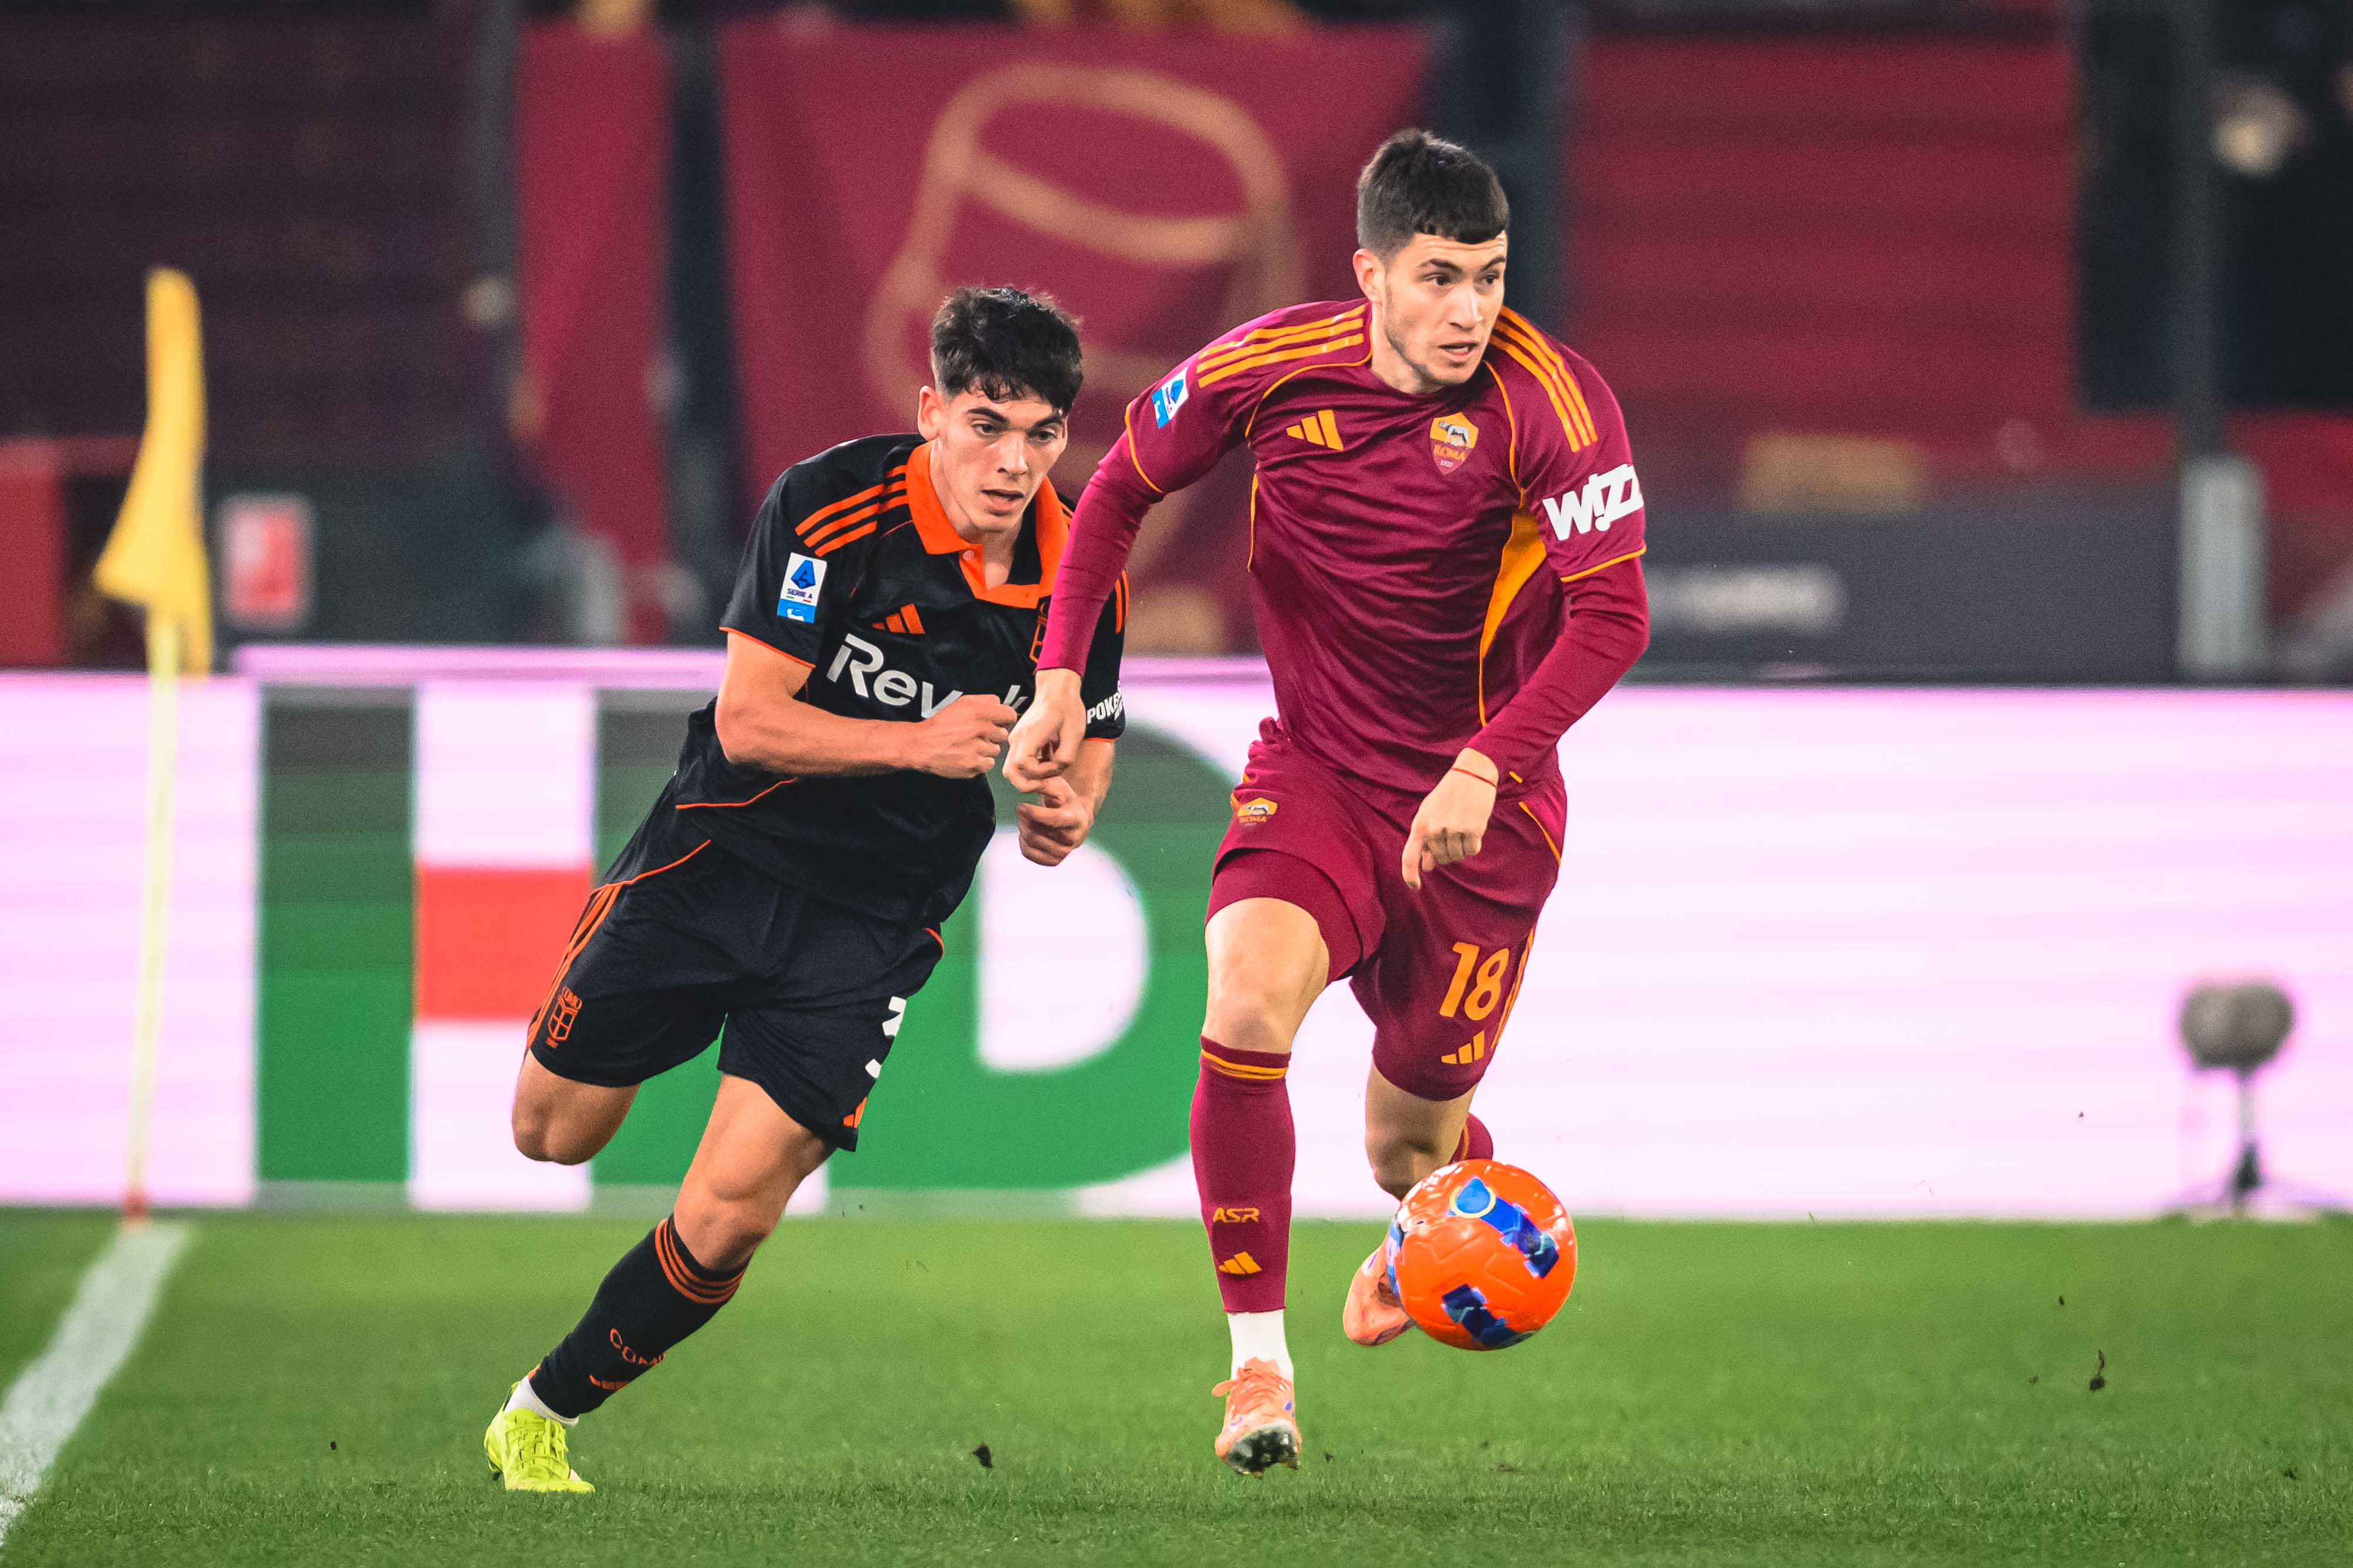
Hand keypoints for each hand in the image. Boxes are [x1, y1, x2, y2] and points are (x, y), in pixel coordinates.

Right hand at [905, 693, 1016, 778]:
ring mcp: (977, 749)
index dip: (1003, 720)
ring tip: (968, 745)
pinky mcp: (973, 766)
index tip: (997, 722)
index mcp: (979, 712)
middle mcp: (980, 730)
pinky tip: (967, 756)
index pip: (1010, 716)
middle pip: (1003, 735)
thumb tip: (1001, 704)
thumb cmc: (941, 724)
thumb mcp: (962, 703)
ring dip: (985, 749)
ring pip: (995, 750)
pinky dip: (980, 762)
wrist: (921, 745)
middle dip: (992, 735)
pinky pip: (988, 764)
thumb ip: (986, 701)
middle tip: (976, 735)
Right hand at [1004, 668, 1085, 790]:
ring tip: (1050, 769)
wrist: (1057, 691)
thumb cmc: (1067, 709)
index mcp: (1030, 735)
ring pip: (1012, 770)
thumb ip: (1066, 758)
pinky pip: (1019, 762)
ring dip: (1030, 777)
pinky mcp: (1019, 741)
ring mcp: (1015, 740)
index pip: (1023, 765)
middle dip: (1028, 784)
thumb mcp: (1075, 734)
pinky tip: (1048, 759)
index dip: (1041, 773)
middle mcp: (1018, 738)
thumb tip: (1056, 771)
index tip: (1057, 766)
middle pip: (1010, 773)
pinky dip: (1032, 768)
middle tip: (1047, 782)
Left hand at [1015, 774, 1094, 866]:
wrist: (1076, 819)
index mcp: (1075, 819)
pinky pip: (1029, 853)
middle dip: (1023, 820)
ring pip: (1031, 843)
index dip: (1032, 812)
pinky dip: (1023, 842)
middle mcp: (1072, 839)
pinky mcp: (1054, 861)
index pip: (1052, 819)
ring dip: (1022, 829)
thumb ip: (1043, 784)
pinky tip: (1028, 832)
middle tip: (1021, 811)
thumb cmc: (1064, 800)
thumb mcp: (1058, 786)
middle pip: (1035, 833)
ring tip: (1025, 820)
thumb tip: (1028, 786)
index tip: (1020, 806)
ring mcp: (1064, 852)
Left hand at [1401, 750, 1498, 891]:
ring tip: (1462, 826)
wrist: (1471, 774)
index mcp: (1419, 824)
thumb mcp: (1430, 814)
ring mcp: (1453, 830)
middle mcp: (1434, 829)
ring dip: (1461, 847)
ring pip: (1457, 856)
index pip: (1409, 857)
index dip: (1409, 875)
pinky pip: (1472, 850)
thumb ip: (1426, 840)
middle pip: (1440, 859)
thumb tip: (1427, 867)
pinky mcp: (1473, 829)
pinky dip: (1473, 844)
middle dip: (1446, 852)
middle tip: (1452, 831)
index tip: (1415, 887)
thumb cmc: (1447, 796)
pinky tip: (1473, 828)